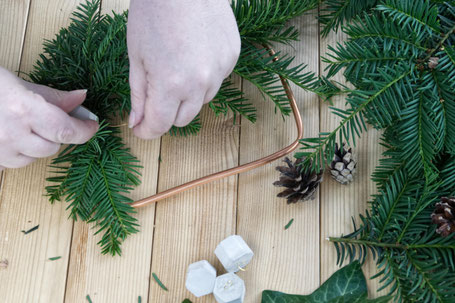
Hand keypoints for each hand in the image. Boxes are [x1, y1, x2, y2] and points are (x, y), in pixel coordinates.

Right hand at [0, 67, 98, 170]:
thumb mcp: (18, 83)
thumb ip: (53, 97)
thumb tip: (82, 98)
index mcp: (24, 109)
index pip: (67, 130)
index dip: (86, 130)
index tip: (93, 125)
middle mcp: (12, 134)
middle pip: (54, 146)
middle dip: (59, 134)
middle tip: (52, 119)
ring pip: (35, 157)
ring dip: (38, 144)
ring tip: (23, 125)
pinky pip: (16, 163)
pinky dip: (20, 152)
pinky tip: (10, 135)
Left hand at [127, 0, 240, 138]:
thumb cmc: (153, 13)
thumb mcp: (137, 55)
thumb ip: (139, 94)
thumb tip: (137, 122)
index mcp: (170, 84)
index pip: (159, 125)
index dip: (146, 131)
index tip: (139, 128)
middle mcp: (200, 84)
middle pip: (182, 119)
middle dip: (166, 113)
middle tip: (156, 93)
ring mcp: (220, 71)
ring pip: (201, 101)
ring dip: (187, 96)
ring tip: (177, 67)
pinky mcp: (232, 58)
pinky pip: (216, 81)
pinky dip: (204, 77)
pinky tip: (195, 54)